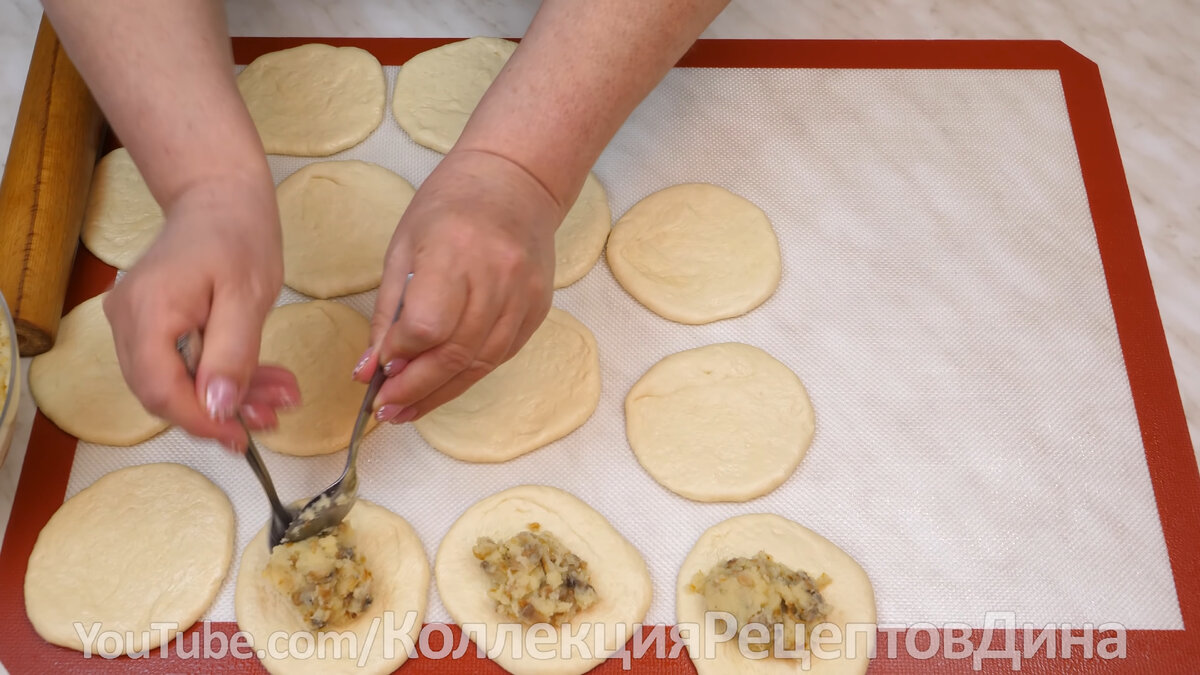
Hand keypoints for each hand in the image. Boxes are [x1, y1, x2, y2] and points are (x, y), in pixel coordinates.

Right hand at [103, 176, 299, 449]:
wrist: (219, 196)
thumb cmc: (237, 233)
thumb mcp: (248, 296)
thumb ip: (232, 354)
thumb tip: (217, 408)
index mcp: (146, 312)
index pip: (161, 390)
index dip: (202, 421)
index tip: (243, 436)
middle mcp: (127, 321)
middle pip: (165, 392)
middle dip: (221, 411)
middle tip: (274, 414)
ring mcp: (134, 324)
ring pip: (176, 382)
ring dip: (228, 396)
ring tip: (279, 396)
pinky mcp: (150, 325)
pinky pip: (180, 364)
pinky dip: (221, 376)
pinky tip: (262, 380)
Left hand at [354, 149, 560, 421]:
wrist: (516, 182)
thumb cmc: (450, 206)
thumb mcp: (403, 246)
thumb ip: (388, 312)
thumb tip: (370, 370)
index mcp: (454, 251)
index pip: (427, 325)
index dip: (401, 354)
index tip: (380, 367)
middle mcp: (496, 276)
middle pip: (456, 353)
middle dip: (416, 389)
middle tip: (386, 410)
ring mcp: (523, 295)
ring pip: (481, 364)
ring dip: (441, 393)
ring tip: (408, 411)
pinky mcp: (538, 309)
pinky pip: (501, 356)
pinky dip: (469, 376)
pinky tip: (442, 387)